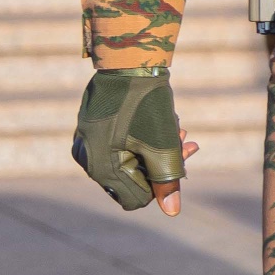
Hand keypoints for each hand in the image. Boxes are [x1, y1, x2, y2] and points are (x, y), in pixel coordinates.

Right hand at [74, 66, 191, 214]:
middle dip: (163, 162)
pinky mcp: (92, 131)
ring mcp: (87, 145)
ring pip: (131, 161)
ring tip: (177, 127)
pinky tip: (162, 122)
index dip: (163, 184)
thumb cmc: (147, 103)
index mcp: (101, 168)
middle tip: (187, 140)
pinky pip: (121, 145)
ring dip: (157, 149)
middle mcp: (87, 160)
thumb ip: (168, 179)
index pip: (137, 198)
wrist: (129, 62)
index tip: (182, 157)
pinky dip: (143, 138)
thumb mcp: (163, 144)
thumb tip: (172, 211)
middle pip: (134, 179)